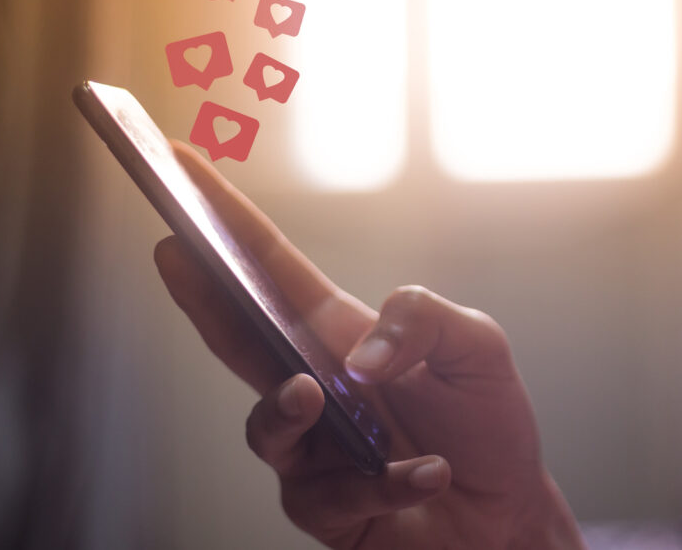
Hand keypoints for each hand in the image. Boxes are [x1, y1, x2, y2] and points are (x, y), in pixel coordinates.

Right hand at [153, 141, 584, 549]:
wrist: (507, 511)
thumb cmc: (485, 423)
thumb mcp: (476, 347)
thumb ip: (423, 320)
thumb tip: (357, 360)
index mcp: (340, 335)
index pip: (272, 270)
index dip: (227, 221)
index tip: (183, 171)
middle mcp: (315, 385)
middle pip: (239, 334)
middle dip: (201, 291)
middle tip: (175, 250)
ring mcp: (314, 449)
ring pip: (265, 426)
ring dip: (283, 407)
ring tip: (312, 393)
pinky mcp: (329, 508)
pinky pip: (333, 495)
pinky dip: (383, 480)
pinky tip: (427, 472)